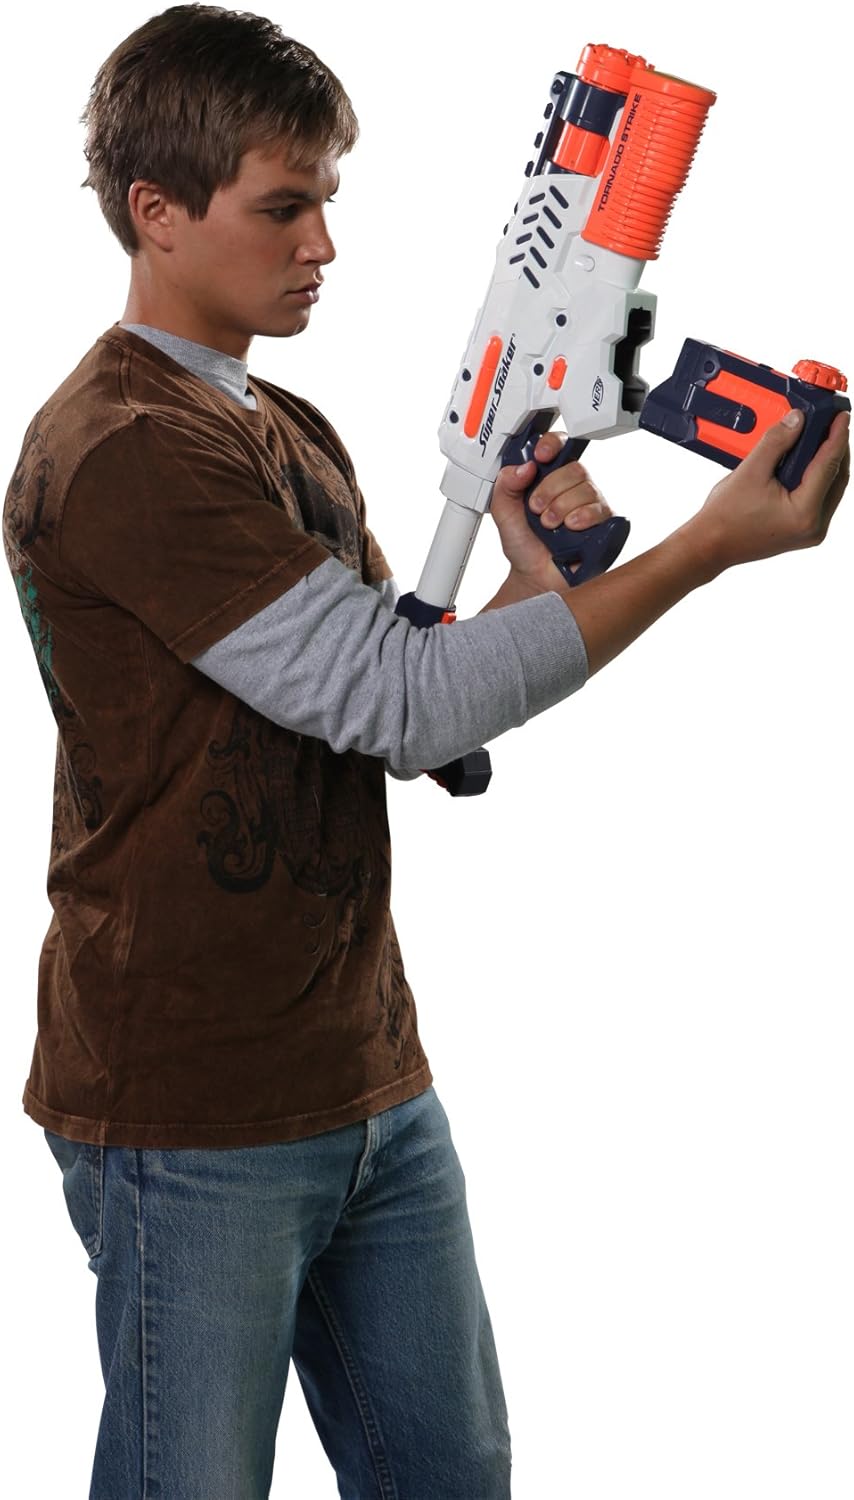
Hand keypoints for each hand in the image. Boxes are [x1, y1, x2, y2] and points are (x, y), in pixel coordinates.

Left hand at [489, 431, 612, 590]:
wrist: (534, 577)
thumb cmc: (524, 546)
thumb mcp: (503, 513)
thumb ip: (505, 485)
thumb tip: (524, 466)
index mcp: (550, 478)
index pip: (560, 447)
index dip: (553, 445)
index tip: (540, 457)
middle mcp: (573, 488)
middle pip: (574, 469)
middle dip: (550, 490)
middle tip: (537, 509)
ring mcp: (590, 505)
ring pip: (586, 489)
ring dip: (561, 508)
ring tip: (550, 526)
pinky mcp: (604, 523)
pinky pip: (600, 509)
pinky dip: (581, 518)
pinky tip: (570, 529)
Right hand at [688, 407, 849, 569]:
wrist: (710, 545)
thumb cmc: (725, 518)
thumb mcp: (750, 471)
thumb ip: (777, 441)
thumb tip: (797, 420)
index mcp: (805, 513)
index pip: (829, 465)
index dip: (837, 436)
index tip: (841, 416)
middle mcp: (814, 526)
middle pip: (837, 478)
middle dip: (836, 448)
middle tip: (831, 424)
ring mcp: (811, 532)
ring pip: (831, 489)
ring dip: (828, 463)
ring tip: (819, 439)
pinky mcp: (804, 531)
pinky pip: (821, 499)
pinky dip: (817, 479)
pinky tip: (808, 463)